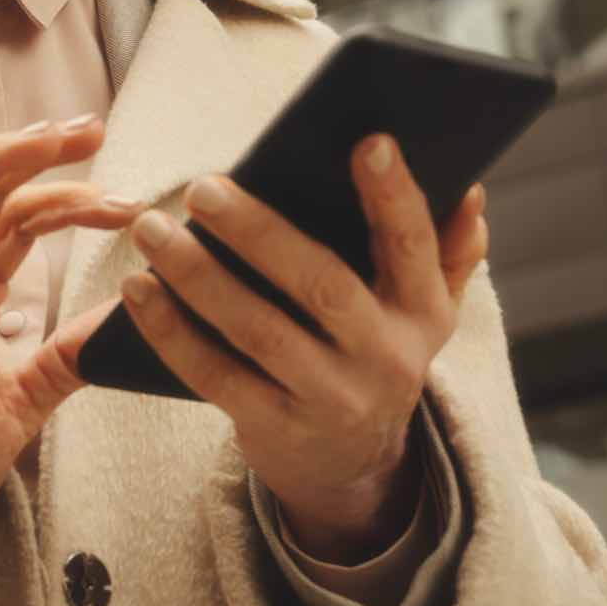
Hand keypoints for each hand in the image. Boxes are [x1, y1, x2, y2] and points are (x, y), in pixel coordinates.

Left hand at [117, 132, 488, 563]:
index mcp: (422, 312)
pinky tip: (138, 288)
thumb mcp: (421, 311)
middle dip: (259, 232)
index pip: (414, 246)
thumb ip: (445, 251)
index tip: (367, 139)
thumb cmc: (371, 351)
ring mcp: (329, 398)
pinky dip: (171, 330)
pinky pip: (214, 375)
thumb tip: (468, 190)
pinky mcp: (274, 428)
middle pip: (322, 286)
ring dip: (198, 276)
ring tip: (152, 229)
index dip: (395, 196)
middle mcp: (385, 358)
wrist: (349, 465)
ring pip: (258, 330)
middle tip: (202, 187)